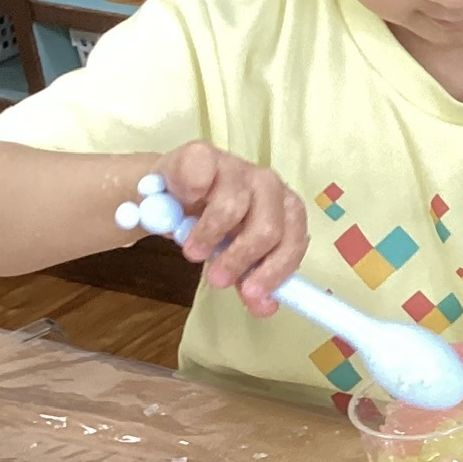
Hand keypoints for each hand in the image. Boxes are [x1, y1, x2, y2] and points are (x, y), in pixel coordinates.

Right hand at [156, 141, 307, 316]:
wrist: (169, 194)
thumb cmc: (210, 226)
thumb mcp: (232, 258)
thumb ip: (250, 281)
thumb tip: (264, 307)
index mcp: (285, 211)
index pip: (293, 242)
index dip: (275, 271)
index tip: (252, 295)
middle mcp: (269, 186)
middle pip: (268, 228)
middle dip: (240, 259)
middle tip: (216, 279)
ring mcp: (237, 167)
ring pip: (232, 206)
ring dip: (208, 236)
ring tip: (192, 252)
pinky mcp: (203, 154)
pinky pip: (200, 178)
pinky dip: (189, 197)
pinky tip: (180, 206)